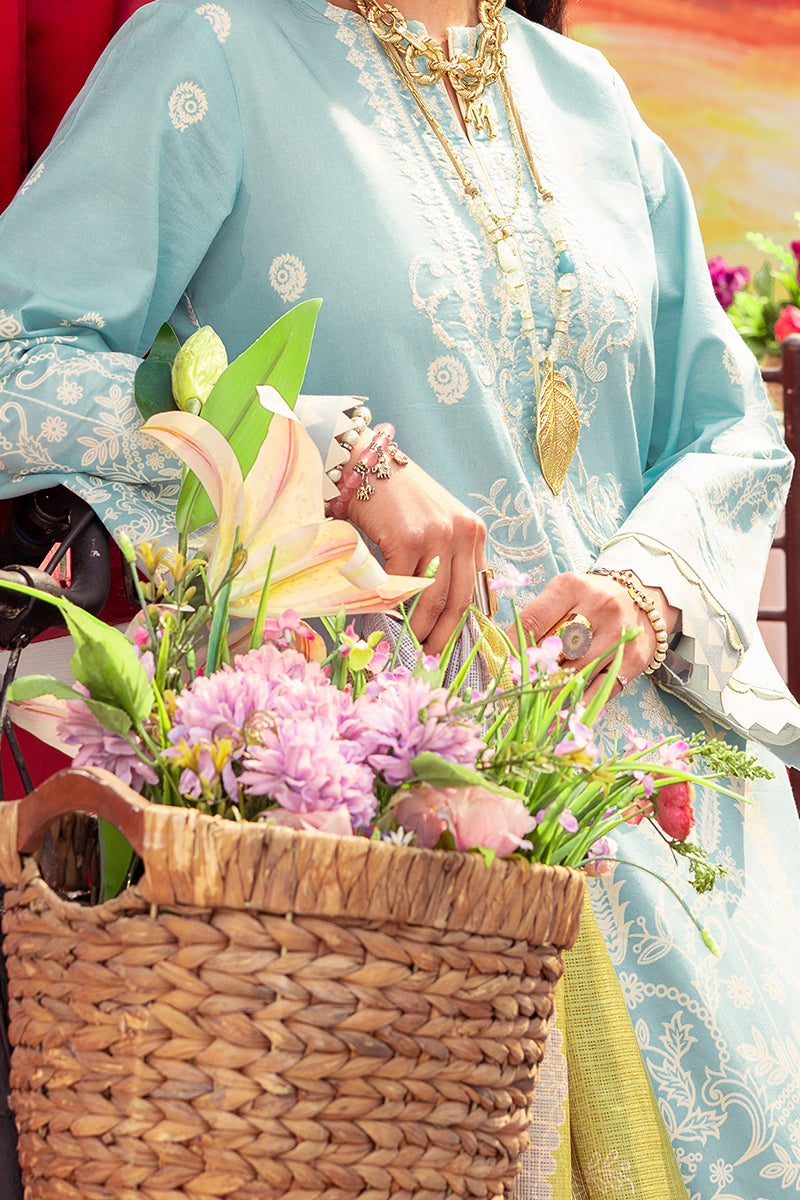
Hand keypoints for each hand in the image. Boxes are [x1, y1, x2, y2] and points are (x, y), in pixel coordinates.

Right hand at [341, 432, 486, 653]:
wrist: (366, 462)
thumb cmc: (396, 498)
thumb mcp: (433, 523)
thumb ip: (444, 557)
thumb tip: (440, 609)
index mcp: (474, 531)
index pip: (476, 588)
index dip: (465, 621)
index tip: (451, 643)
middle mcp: (462, 532)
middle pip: (458, 599)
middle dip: (444, 634)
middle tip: (429, 655)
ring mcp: (437, 534)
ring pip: (432, 598)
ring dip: (418, 627)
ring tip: (408, 643)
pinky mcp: (409, 537)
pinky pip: (402, 584)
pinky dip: (391, 606)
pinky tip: (382, 616)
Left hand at [513, 570, 680, 699]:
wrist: (642, 600)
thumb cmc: (592, 598)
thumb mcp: (564, 594)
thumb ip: (538, 618)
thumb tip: (507, 654)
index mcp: (572, 587)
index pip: (533, 620)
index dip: (511, 647)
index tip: (500, 665)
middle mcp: (599, 607)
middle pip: (555, 651)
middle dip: (532, 674)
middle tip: (515, 690)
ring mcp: (618, 635)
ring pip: (576, 675)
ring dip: (551, 695)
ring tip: (532, 708)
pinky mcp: (634, 659)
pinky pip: (600, 690)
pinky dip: (578, 705)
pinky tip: (559, 716)